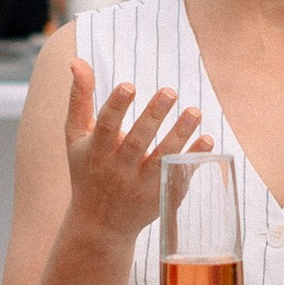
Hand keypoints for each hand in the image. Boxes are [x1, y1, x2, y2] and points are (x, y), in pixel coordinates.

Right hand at [62, 60, 204, 243]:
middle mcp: (118, 170)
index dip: (116, 106)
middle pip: (137, 142)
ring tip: (195, 111)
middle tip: (169, 91)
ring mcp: (141, 186)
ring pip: (162, 160)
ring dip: (180, 135)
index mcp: (95, 152)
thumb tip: (77, 60)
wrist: (99, 224)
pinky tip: (207, 139)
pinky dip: (193, 160)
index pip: (105, 127)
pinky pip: (179, 176)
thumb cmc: (87, 169)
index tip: (129, 85)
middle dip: (153, 117)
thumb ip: (79, 98)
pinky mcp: (161, 197)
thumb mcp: (76, 137)